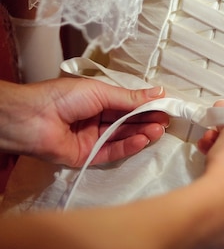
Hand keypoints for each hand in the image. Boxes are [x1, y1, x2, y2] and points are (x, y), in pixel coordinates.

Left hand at [0, 78, 168, 165]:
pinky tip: (143, 139)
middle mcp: (95, 119)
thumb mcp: (101, 92)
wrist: (33, 118)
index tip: (165, 105)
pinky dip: (128, 146)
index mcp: (97, 99)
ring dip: (141, 133)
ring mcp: (91, 138)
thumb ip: (129, 98)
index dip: (146, 105)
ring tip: (159, 130)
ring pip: (122, 137)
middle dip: (147, 120)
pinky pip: (111, 152)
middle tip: (166, 120)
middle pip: (127, 122)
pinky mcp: (86, 156)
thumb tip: (157, 92)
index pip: (127, 104)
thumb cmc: (63, 97)